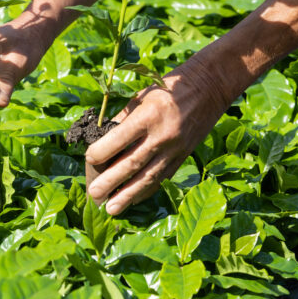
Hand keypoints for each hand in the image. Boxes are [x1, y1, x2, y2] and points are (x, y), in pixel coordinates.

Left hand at [85, 57, 233, 214]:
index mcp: (149, 114)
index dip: (102, 151)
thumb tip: (102, 141)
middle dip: (111, 181)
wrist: (209, 89)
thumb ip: (124, 120)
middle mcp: (163, 135)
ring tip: (110, 209)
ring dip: (127, 195)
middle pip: (133, 162)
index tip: (88, 159)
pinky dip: (146, 191)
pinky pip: (162, 178)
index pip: (121, 137)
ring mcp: (175, 149)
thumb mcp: (143, 97)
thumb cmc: (168, 89)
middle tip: (93, 194)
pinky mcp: (183, 157)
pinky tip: (133, 200)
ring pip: (148, 177)